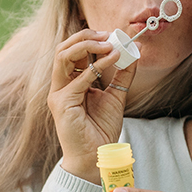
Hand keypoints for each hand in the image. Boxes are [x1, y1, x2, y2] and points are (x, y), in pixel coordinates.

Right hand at [47, 30, 135, 182]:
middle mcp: (61, 86)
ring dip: (87, 45)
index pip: (73, 52)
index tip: (113, 35)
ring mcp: (59, 93)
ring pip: (63, 56)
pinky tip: (112, 59)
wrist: (96, 157)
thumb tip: (133, 51)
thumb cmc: (101, 130)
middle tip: (109, 34)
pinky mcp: (62, 102)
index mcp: (70, 83)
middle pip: (63, 48)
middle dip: (86, 36)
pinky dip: (96, 65)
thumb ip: (122, 75)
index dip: (91, 39)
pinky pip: (78, 77)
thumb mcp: (116, 97)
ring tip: (109, 43)